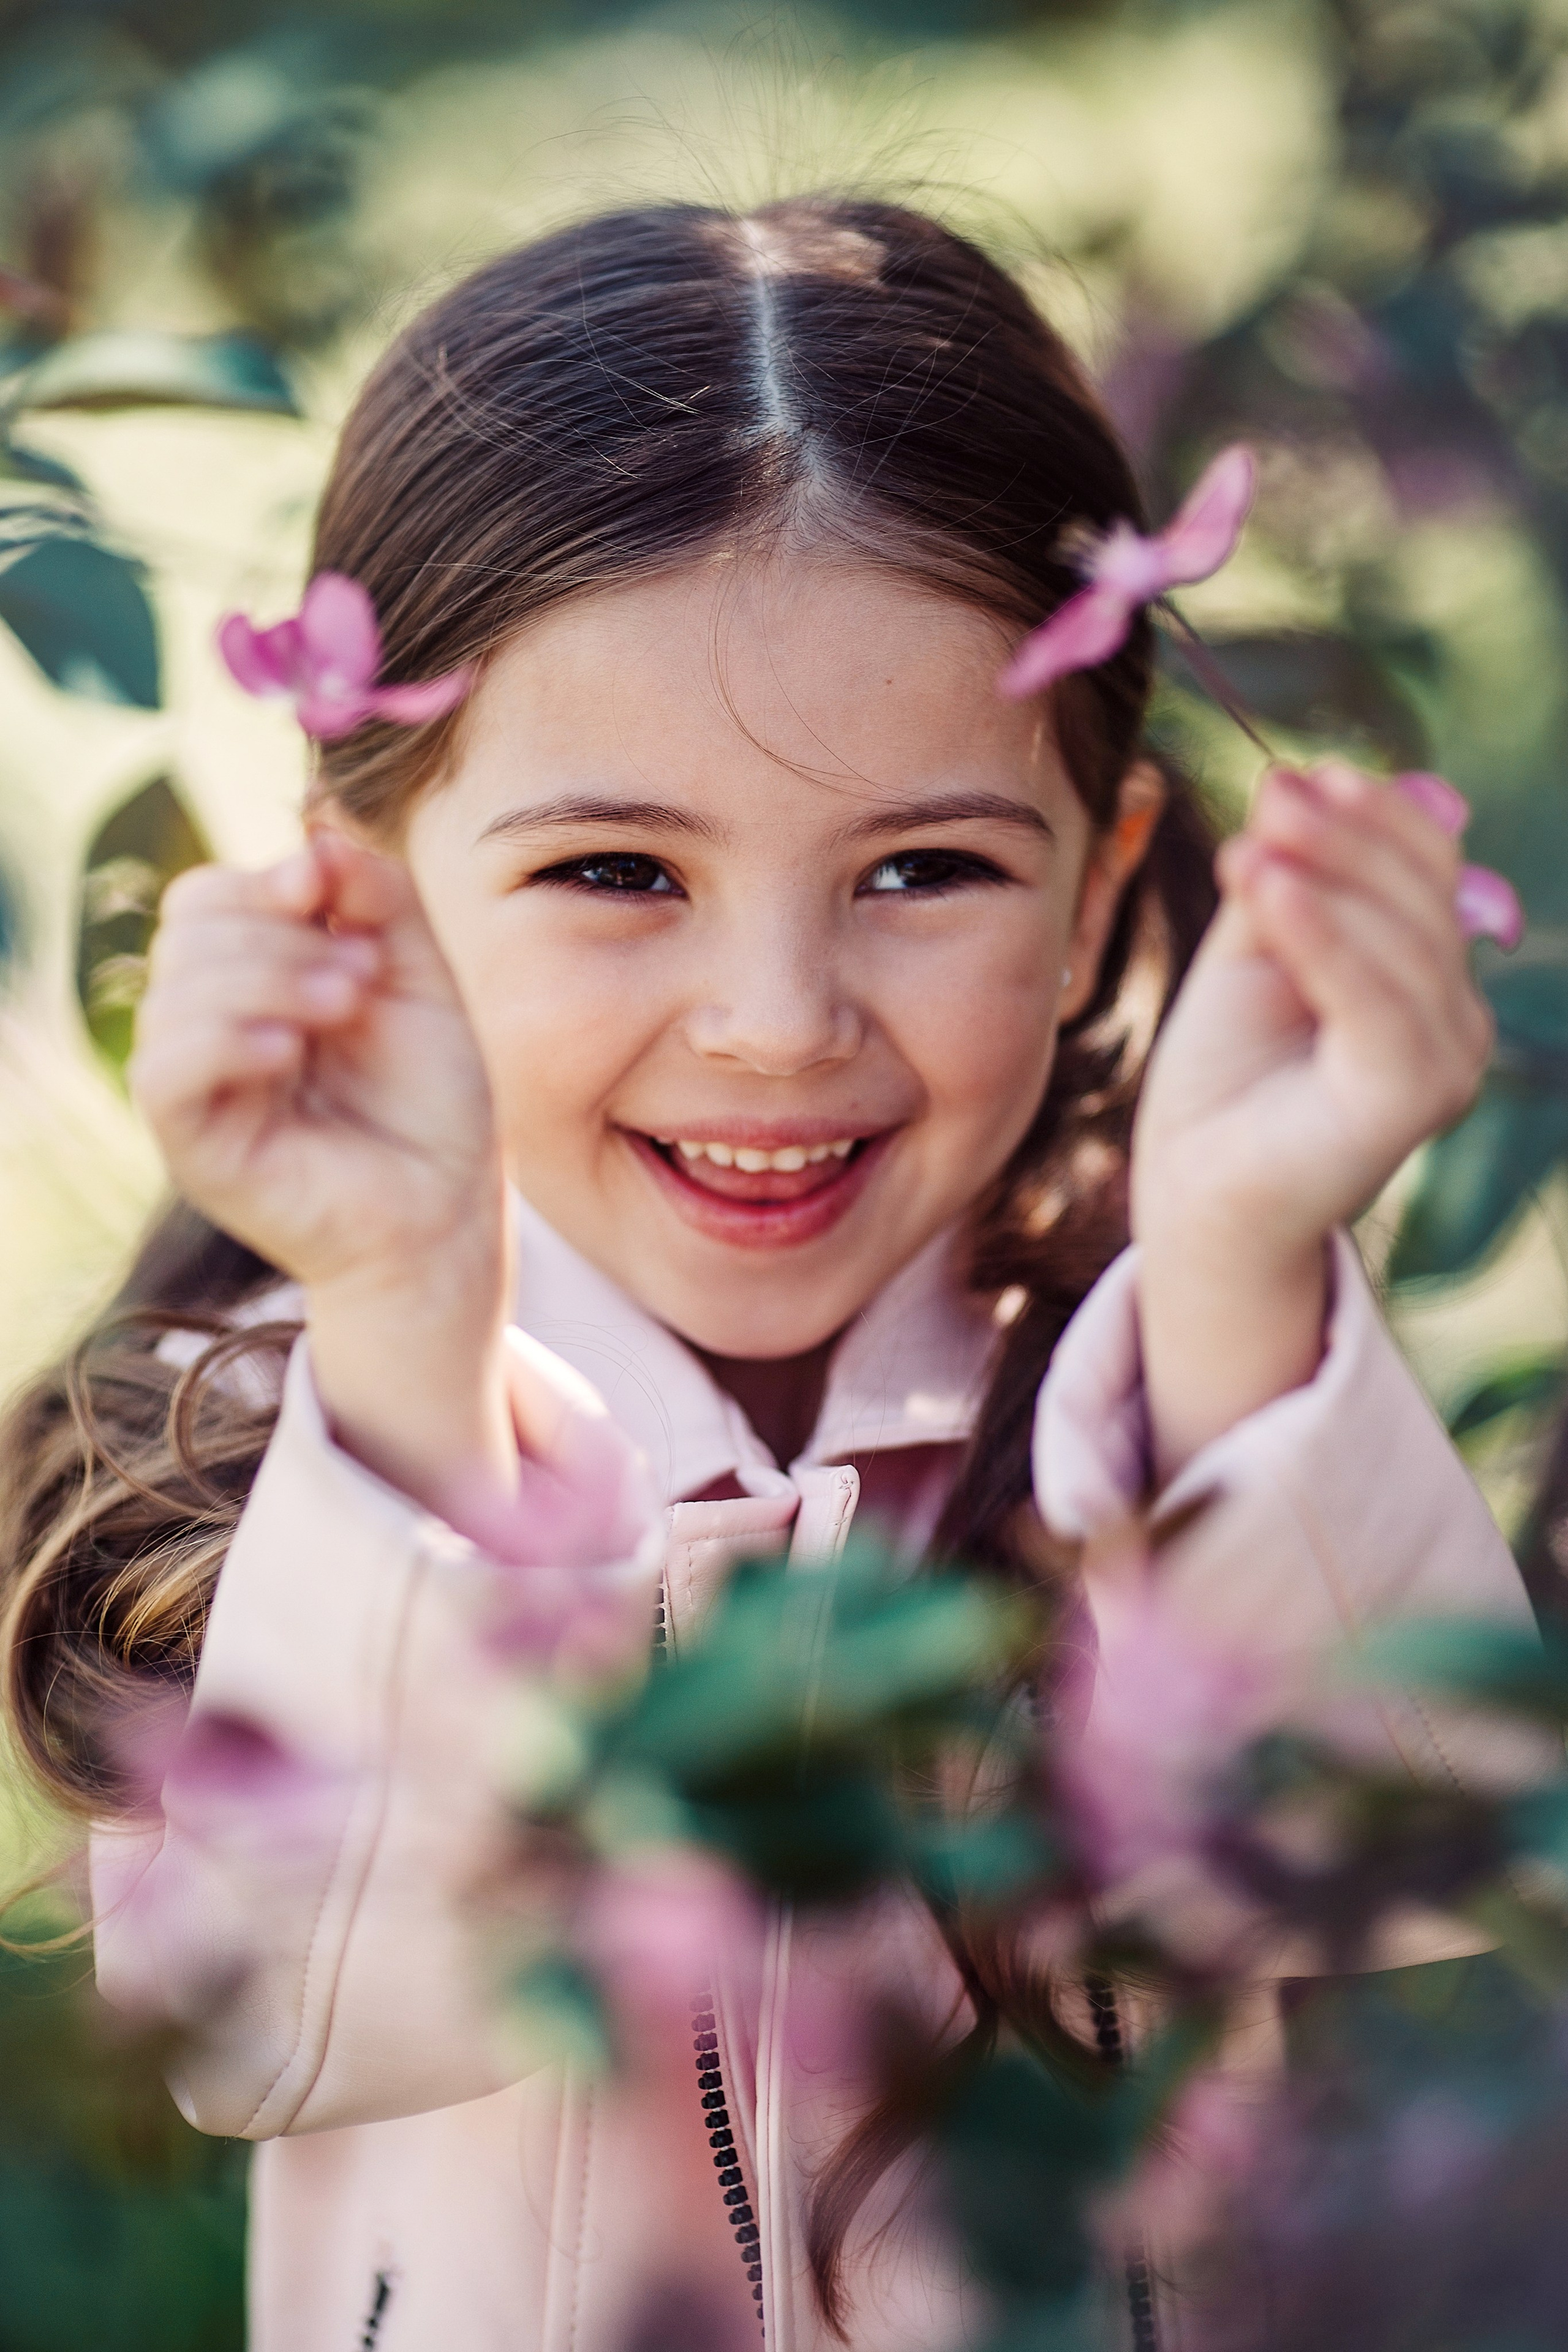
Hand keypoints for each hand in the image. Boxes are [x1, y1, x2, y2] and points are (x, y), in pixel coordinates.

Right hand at [132, 832, 517, 1525]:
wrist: (448, 1209)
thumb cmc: (432, 1100)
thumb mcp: (420, 976)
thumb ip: (377, 897)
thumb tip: (316, 833)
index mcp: (253, 978)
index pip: (210, 896)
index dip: (264, 877)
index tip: (332, 890)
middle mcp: (211, 1025)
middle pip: (189, 928)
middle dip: (279, 932)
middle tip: (362, 976)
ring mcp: (197, 1085)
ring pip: (177, 991)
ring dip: (269, 977)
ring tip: (348, 1005)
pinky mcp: (193, 1143)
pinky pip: (167, 1070)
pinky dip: (226, 1041)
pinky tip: (290, 1050)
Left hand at [1131, 761, 1492, 1476]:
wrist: (1194, 1194)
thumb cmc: (1222, 1079)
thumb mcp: (1251, 953)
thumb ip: (1286, 876)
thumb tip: (1307, 775)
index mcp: (1429, 980)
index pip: (1424, 870)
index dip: (1371, 815)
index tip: (1302, 774)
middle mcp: (1456, 1020)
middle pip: (1416, 895)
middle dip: (1343, 837)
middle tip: (1270, 796)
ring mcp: (1445, 1062)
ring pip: (1398, 938)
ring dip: (1323, 874)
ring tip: (1243, 846)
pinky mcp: (1409, 1098)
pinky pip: (1374, 1000)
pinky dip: (1320, 936)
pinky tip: (1268, 886)